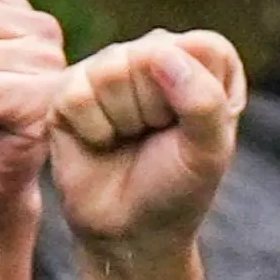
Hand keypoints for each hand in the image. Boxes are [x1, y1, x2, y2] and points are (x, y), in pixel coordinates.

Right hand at [47, 28, 244, 262]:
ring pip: (111, 72)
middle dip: (154, 110)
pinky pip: (78, 95)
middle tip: (153, 138)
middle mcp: (152, 54)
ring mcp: (108, 69)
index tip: (193, 130)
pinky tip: (100, 142)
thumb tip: (160, 55)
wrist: (131, 231)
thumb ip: (204, 100)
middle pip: (151, 56)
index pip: (202, 48)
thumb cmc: (177, 187)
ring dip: (122, 121)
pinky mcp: (69, 91)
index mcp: (199, 59)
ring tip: (126, 139)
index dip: (198, 94)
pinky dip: (92, 130)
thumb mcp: (210, 151)